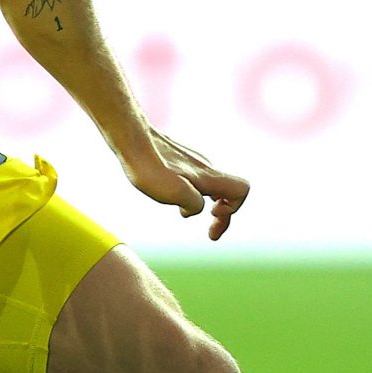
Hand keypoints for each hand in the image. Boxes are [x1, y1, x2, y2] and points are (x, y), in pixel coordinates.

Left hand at [119, 129, 248, 241]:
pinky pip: (193, 179)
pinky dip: (188, 192)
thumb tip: (192, 210)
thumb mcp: (174, 193)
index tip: (211, 213)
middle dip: (222, 216)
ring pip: (209, 186)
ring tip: (182, 212)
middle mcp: (205, 167)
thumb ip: (194, 204)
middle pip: (228, 192)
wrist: (130, 138)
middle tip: (211, 235)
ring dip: (203, 204)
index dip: (233, 208)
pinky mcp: (177, 159)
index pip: (241, 190)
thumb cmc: (149, 167)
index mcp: (208, 176)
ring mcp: (192, 162)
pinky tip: (168, 195)